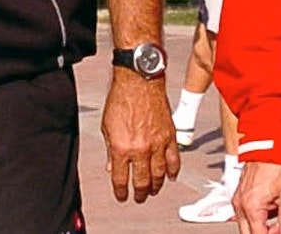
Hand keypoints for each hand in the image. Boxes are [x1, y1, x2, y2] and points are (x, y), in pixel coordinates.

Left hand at [101, 70, 179, 201]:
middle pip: (142, 181)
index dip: (121, 192)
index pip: (121, 180)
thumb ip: (109, 150)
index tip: (122, 197)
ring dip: (156, 186)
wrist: (138, 81)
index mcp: (120, 148)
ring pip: (159, 174)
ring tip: (154, 190)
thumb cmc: (120, 99)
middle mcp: (139, 150)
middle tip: (140, 198)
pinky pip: (174, 160)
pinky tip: (170, 177)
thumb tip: (111, 168)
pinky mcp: (169, 136)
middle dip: (140, 193)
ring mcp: (157, 144)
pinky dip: (173, 171)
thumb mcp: (107, 127)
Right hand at [235, 161, 280, 233]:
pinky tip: (270, 209)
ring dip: (260, 227)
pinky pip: (245, 215)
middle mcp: (240, 205)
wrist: (270, 146)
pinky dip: (256, 217)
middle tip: (279, 229)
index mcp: (251, 207)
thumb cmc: (279, 166)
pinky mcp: (239, 195)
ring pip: (245, 226)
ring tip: (277, 215)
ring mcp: (237, 200)